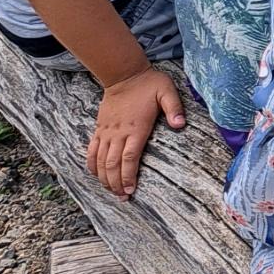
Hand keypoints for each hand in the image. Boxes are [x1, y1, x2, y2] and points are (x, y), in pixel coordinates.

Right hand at [88, 67, 184, 199]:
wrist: (124, 75)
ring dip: (104, 179)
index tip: (130, 191)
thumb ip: (174, 108)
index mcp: (136, 128)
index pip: (130, 158)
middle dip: (116, 184)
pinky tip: (95, 176)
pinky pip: (91, 150)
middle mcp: (119, 133)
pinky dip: (91, 165)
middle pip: (113, 164)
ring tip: (111, 192)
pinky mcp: (99, 129)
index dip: (129, 176)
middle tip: (122, 198)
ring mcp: (107, 132)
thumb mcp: (167, 91)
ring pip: (100, 161)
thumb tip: (181, 124)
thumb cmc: (149, 84)